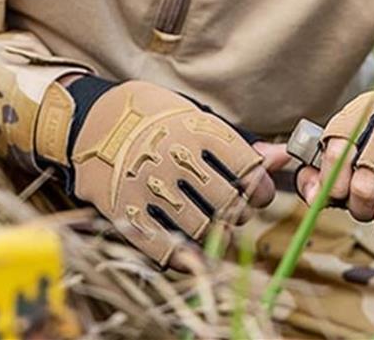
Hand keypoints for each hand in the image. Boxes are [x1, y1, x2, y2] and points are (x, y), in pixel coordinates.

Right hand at [35, 77, 280, 267]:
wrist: (91, 119)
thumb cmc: (154, 117)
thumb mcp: (195, 118)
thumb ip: (238, 144)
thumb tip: (282, 158)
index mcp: (197, 128)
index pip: (248, 168)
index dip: (261, 187)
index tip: (258, 192)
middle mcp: (176, 156)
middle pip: (229, 202)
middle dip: (239, 213)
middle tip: (234, 211)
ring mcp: (149, 184)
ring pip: (202, 228)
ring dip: (215, 236)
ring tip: (214, 229)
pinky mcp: (125, 209)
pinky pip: (164, 247)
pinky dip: (182, 257)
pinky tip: (188, 251)